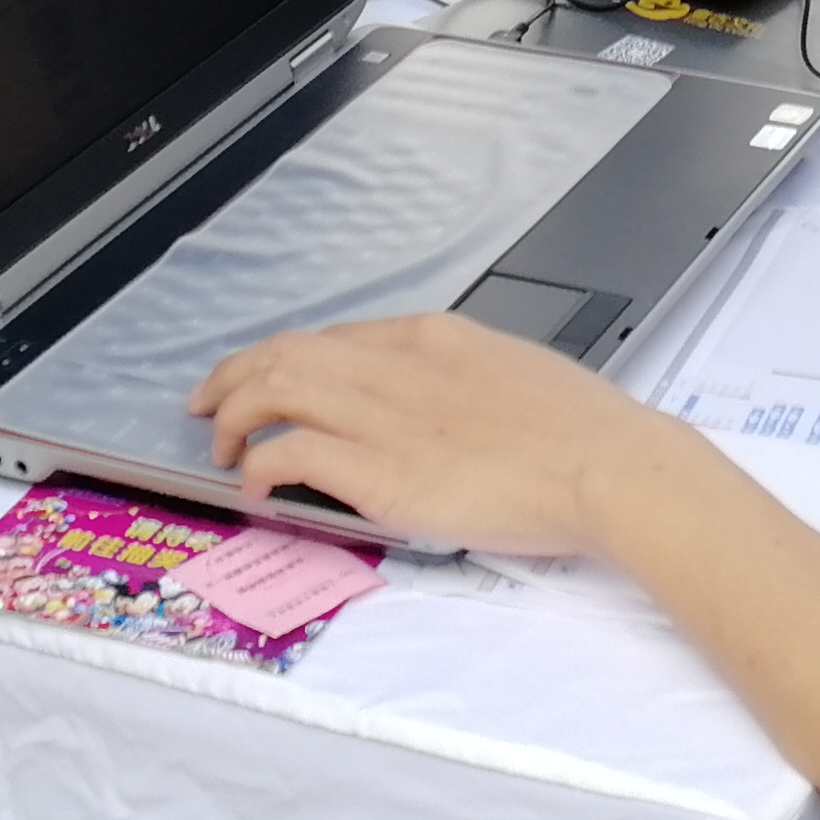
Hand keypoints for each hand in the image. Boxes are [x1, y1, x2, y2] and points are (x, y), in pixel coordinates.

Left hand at [192, 311, 680, 556]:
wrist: (608, 465)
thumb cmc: (582, 432)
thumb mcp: (512, 375)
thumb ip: (460, 383)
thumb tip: (433, 411)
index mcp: (434, 338)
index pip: (335, 337)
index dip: (283, 358)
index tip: (261, 379)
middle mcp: (400, 366)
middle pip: (288, 352)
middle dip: (237, 376)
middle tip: (211, 406)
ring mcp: (388, 418)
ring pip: (277, 389)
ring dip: (238, 415)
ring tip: (225, 445)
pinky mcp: (382, 474)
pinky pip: (294, 452)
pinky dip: (264, 463)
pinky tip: (257, 482)